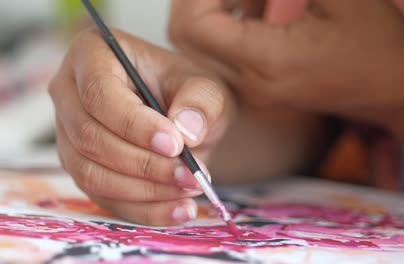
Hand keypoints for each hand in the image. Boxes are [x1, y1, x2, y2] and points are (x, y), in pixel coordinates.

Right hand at [49, 28, 234, 225]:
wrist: (183, 116)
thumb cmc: (187, 92)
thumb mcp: (206, 88)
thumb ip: (201, 102)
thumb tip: (185, 131)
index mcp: (93, 55)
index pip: (99, 94)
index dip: (134, 124)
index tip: (175, 145)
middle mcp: (70, 92)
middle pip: (90, 137)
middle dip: (144, 164)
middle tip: (191, 176)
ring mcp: (69, 133)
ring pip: (91, 173)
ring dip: (144, 190)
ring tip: (190, 189)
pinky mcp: (80, 166)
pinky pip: (101, 197)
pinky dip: (142, 210)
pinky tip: (178, 210)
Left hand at [169, 0, 403, 123]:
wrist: (398, 89)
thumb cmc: (378, 43)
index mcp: (266, 62)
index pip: (196, 24)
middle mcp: (251, 83)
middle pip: (187, 37)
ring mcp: (253, 90)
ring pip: (200, 46)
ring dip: (211, 7)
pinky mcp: (259, 88)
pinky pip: (222, 54)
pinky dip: (226, 22)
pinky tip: (255, 4)